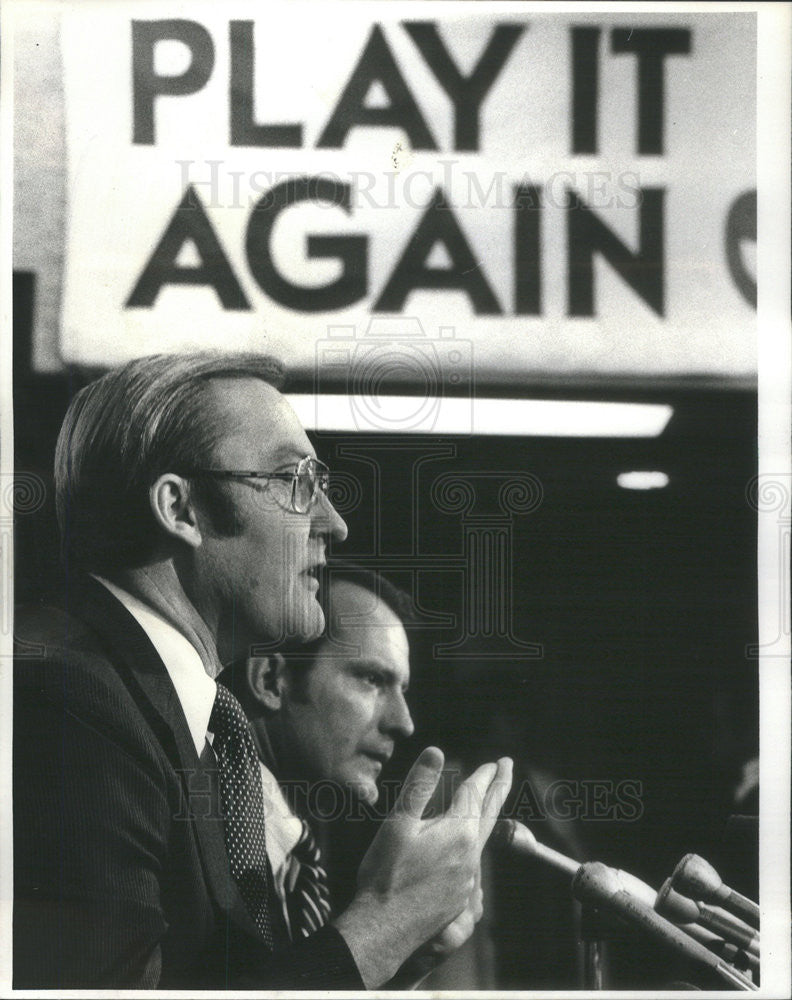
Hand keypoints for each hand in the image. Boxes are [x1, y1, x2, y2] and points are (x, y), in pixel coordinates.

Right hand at [334, 748, 511, 987]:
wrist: (384, 930)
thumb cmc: (386, 875)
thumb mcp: (398, 823)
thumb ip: (418, 786)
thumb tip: (435, 751)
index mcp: (458, 832)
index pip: (475, 794)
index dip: (483, 775)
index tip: (494, 761)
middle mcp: (471, 854)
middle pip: (490, 812)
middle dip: (500, 787)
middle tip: (507, 766)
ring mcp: (468, 878)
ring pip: (483, 838)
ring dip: (487, 814)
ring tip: (487, 802)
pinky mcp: (460, 897)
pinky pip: (473, 861)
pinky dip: (474, 842)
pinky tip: (465, 845)